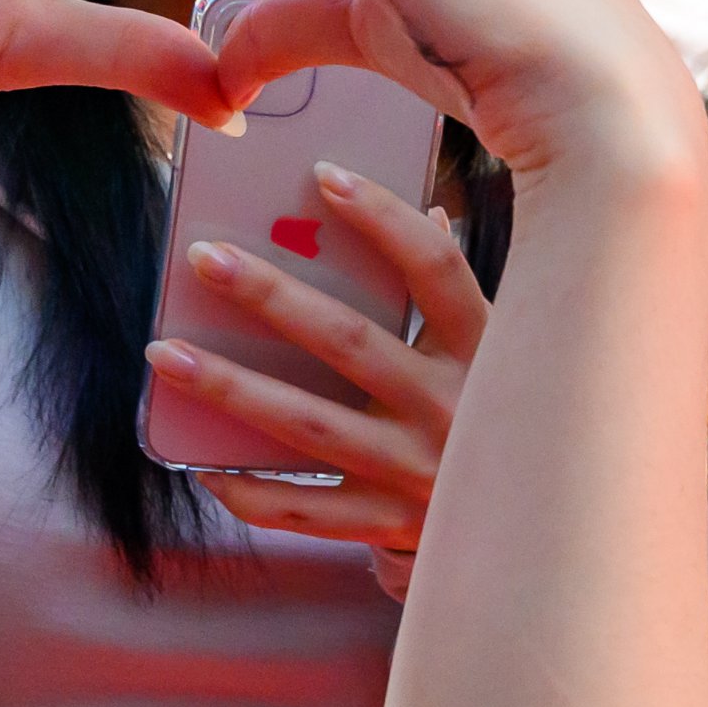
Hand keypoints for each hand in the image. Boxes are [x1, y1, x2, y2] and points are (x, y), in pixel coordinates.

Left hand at [158, 164, 487, 550]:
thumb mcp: (502, 353)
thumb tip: (431, 213)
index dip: (385, 219)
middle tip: (203, 257)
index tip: (324, 176)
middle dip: (270, 296)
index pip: (437, 269)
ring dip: (231, 387)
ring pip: (310, 424)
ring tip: (166, 353)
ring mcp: (420, 471)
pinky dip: (251, 490)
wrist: (541, 530)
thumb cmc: (502, 418)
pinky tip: (203, 466)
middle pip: (349, 342)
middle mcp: (454, 408)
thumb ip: (459, 293)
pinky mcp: (389, 524)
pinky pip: (308, 509)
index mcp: (488, 350)